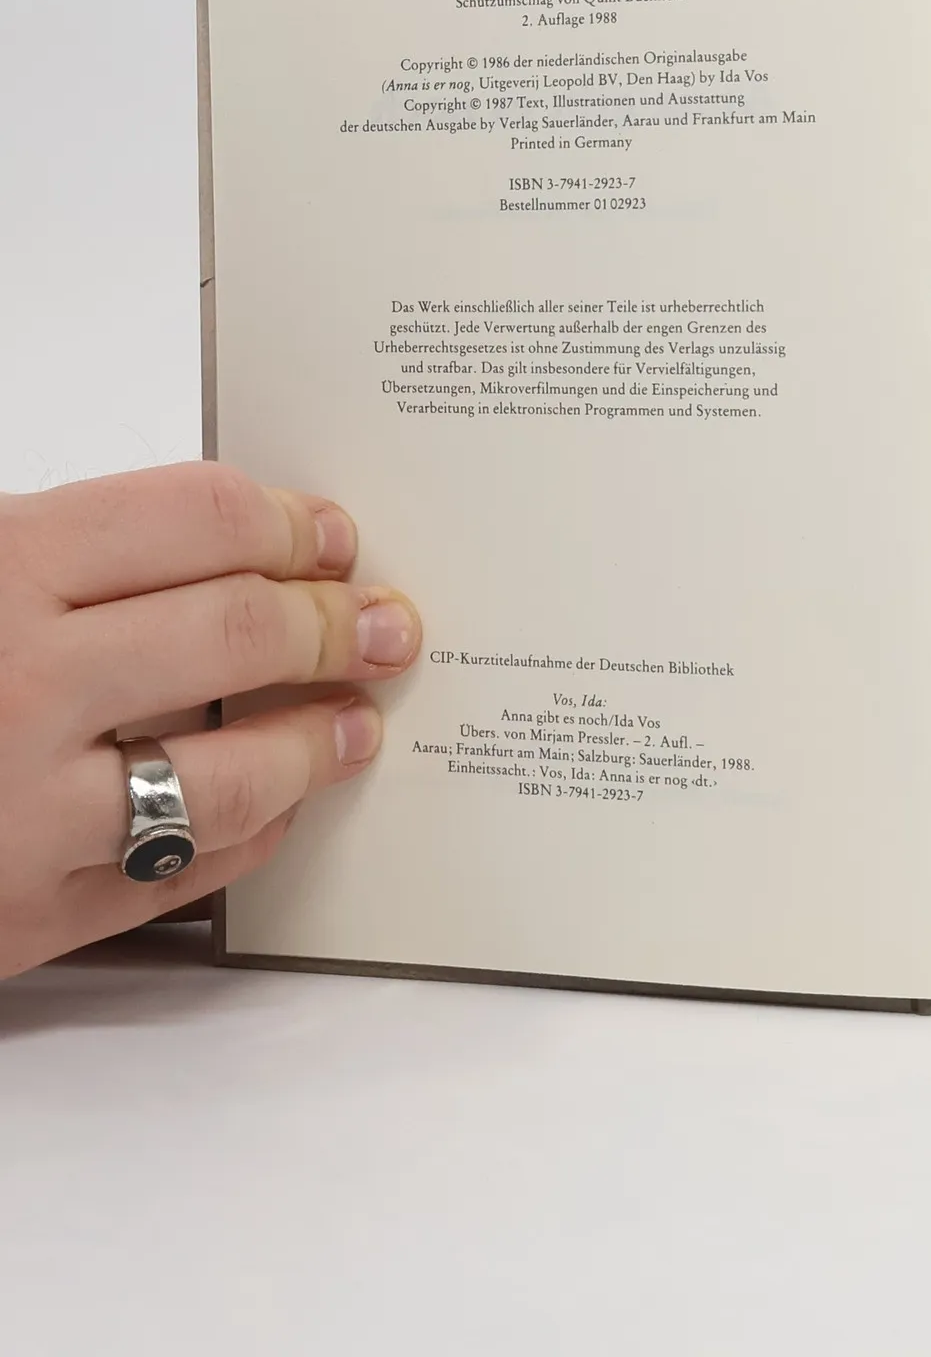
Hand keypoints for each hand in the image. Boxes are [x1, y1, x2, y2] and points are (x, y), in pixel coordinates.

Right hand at [0, 462, 419, 977]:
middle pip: (238, 630)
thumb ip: (57, 550)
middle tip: (383, 623)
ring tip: (357, 720)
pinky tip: (279, 810)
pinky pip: (177, 879)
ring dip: (318, 741)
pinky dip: (249, 839)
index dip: (287, 520)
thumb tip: (224, 536)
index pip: (198, 518)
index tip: (330, 535)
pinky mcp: (18, 922)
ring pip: (234, 771)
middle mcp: (16, 686)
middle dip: (334, 621)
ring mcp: (22, 815)